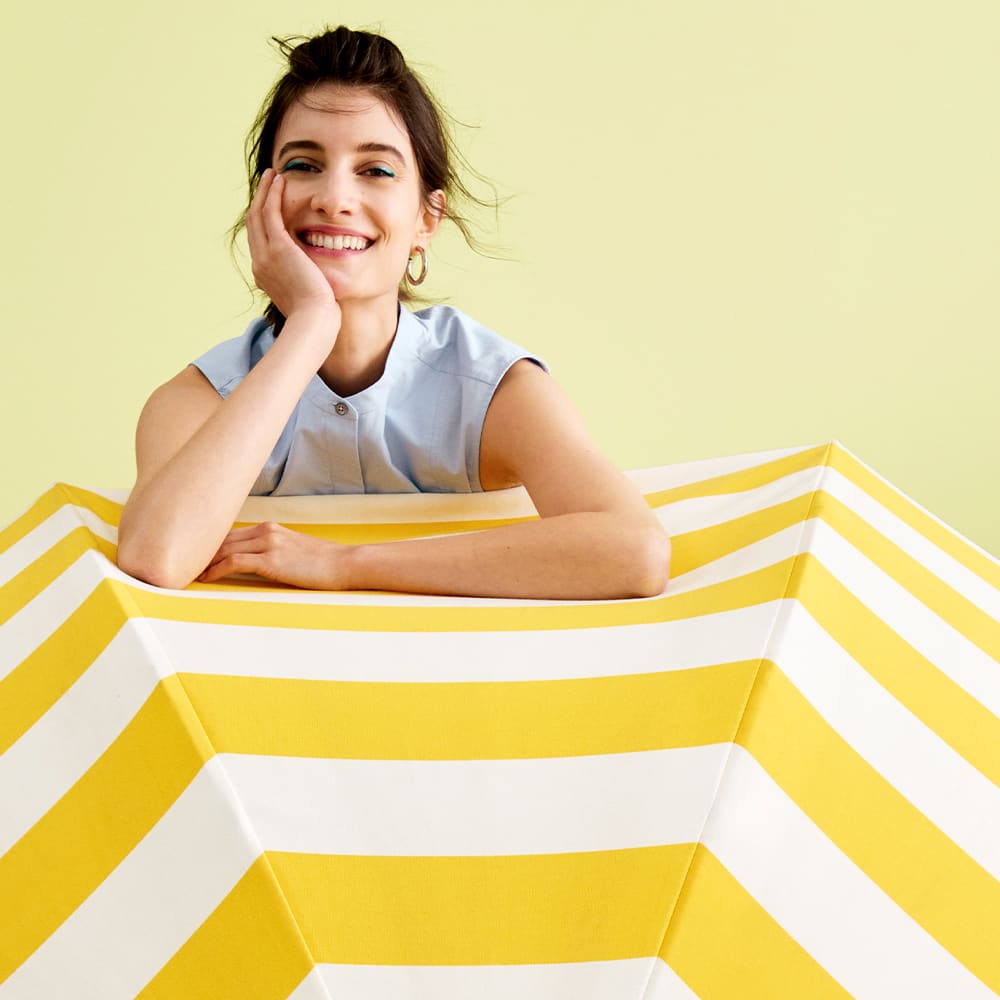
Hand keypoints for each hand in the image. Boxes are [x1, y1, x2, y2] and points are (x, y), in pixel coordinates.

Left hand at [198, 522, 352, 589]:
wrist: (345, 564)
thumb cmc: (324, 563)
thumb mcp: (296, 551)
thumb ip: (274, 551)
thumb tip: (257, 564)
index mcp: (271, 528)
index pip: (231, 533)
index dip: (210, 545)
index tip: (194, 556)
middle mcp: (266, 530)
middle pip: (222, 539)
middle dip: (201, 552)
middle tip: (181, 564)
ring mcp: (268, 544)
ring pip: (224, 549)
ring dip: (203, 562)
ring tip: (187, 574)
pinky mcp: (271, 560)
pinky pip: (233, 563)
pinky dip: (216, 570)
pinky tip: (206, 579)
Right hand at [247, 169, 340, 332]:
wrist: (314, 321)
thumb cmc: (317, 316)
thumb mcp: (306, 297)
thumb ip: (305, 284)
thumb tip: (315, 282)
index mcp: (264, 275)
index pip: (259, 241)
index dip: (263, 220)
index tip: (271, 204)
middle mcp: (259, 263)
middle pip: (253, 224)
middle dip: (259, 200)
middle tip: (268, 182)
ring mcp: (265, 255)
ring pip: (257, 214)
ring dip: (264, 191)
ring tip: (272, 174)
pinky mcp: (278, 248)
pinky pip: (269, 213)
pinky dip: (272, 194)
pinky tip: (279, 180)